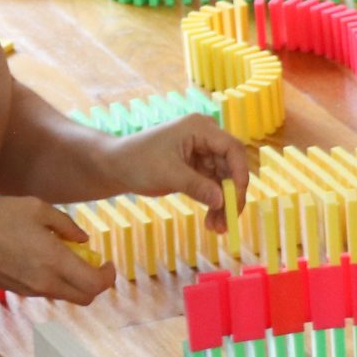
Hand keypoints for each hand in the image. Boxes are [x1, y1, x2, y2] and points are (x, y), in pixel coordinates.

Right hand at [0, 197, 114, 305]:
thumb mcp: (36, 208)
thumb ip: (66, 224)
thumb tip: (83, 239)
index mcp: (54, 261)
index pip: (95, 285)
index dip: (108, 276)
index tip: (107, 262)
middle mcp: (45, 282)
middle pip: (85, 298)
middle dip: (96, 283)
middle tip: (93, 263)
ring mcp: (30, 289)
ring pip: (66, 296)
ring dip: (74, 281)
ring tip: (64, 254)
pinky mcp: (18, 290)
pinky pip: (47, 290)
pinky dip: (55, 279)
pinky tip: (42, 257)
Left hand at [106, 115, 250, 233]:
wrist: (116, 167)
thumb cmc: (137, 162)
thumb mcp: (168, 174)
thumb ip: (197, 186)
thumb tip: (222, 201)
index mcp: (200, 128)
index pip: (233, 149)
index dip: (240, 174)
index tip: (236, 200)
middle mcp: (206, 138)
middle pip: (232, 167)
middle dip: (231, 196)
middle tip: (228, 222)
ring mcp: (203, 154)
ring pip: (224, 181)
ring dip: (223, 204)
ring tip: (217, 229)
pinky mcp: (198, 169)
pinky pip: (213, 187)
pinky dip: (214, 204)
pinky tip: (212, 222)